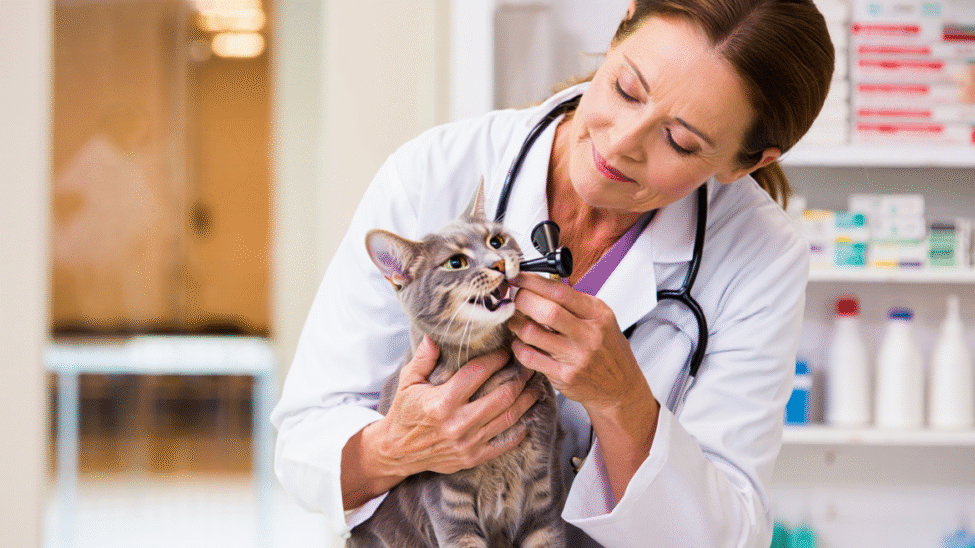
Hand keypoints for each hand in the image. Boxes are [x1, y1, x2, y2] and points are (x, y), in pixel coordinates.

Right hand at [366, 336, 540, 477]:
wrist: (397, 451)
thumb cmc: (404, 412)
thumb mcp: (408, 381)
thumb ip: (424, 357)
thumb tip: (436, 334)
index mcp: (442, 402)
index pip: (477, 374)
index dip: (496, 359)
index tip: (507, 350)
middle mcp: (457, 423)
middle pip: (502, 396)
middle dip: (520, 378)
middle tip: (529, 366)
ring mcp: (467, 442)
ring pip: (508, 418)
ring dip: (526, 401)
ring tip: (535, 387)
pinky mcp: (472, 457)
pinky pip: (504, 444)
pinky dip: (518, 431)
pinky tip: (526, 418)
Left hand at [508, 273, 658, 501]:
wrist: (620, 387)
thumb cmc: (607, 350)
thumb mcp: (601, 319)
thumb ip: (574, 303)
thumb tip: (539, 284)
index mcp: (597, 314)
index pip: (560, 291)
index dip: (532, 282)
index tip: (517, 277)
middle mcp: (589, 334)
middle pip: (546, 311)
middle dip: (521, 301)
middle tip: (513, 299)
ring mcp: (577, 357)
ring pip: (532, 333)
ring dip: (515, 324)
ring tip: (515, 320)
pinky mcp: (565, 376)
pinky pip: (529, 357)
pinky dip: (518, 346)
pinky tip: (521, 342)